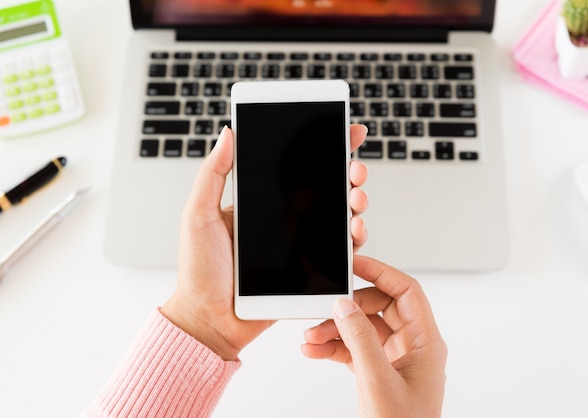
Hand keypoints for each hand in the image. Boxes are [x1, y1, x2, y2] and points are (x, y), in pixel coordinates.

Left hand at [161, 124, 368, 360]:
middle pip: (326, 190)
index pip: (296, 169)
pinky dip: (353, 239)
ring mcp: (298, 244)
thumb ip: (212, 174)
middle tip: (356, 170)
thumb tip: (228, 133)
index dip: (324, 149)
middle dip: (349, 174)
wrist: (209, 319)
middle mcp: (284, 220)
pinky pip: (338, 252)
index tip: (346, 133)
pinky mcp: (309, 270)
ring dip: (355, 202)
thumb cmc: (199, 271)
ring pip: (338, 217)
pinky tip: (354, 229)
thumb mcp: (198, 215)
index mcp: (261, 203)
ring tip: (357, 198)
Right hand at [302, 255, 446, 417]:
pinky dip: (333, 348)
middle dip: (348, 309)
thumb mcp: (378, 380)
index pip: (406, 291)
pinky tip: (313, 351)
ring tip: (310, 337)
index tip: (355, 263)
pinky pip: (353, 349)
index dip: (381, 273)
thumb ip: (360, 338)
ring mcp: (393, 360)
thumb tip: (344, 305)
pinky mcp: (377, 372)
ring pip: (362, 329)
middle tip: (324, 310)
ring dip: (334, 330)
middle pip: (379, 308)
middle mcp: (411, 347)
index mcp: (425, 342)